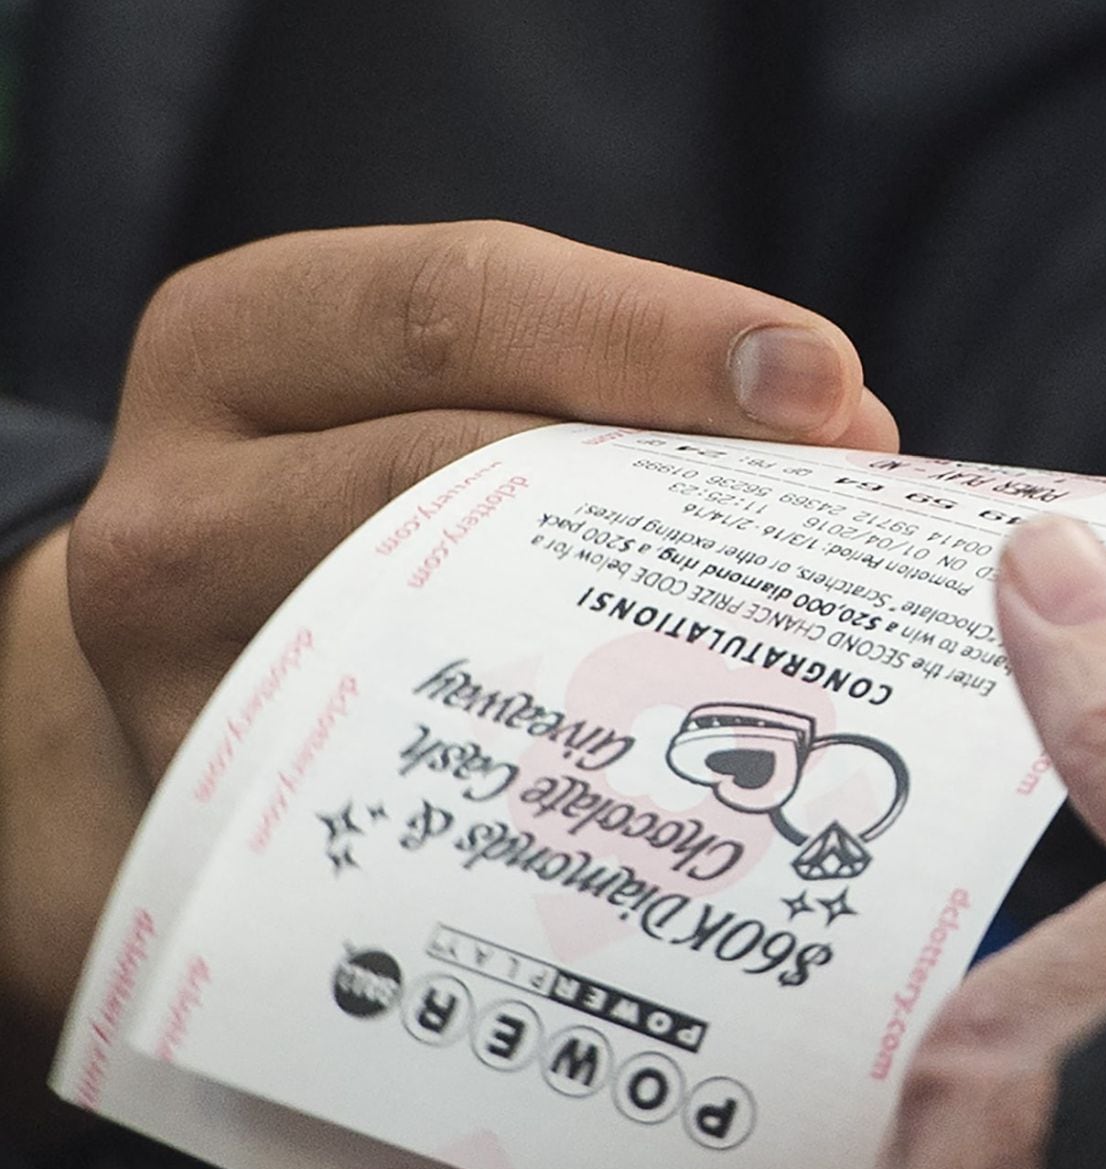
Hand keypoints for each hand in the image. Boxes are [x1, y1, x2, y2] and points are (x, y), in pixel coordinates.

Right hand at [0, 220, 895, 1055]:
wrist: (188, 711)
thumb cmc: (373, 526)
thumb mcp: (435, 406)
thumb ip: (610, 394)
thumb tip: (850, 434)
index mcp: (236, 348)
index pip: (460, 306)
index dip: (654, 335)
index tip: (822, 378)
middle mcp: (173, 513)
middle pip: (446, 474)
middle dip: (673, 490)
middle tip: (849, 529)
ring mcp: (190, 693)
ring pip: (443, 655)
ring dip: (646, 651)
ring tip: (803, 660)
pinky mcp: (243, 843)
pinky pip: (435, 816)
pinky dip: (587, 792)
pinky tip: (711, 792)